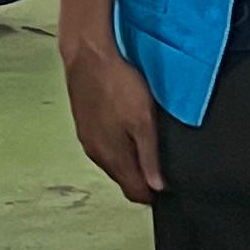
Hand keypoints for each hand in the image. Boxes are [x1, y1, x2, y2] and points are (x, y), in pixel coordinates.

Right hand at [62, 28, 163, 204]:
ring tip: (146, 147)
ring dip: (128, 162)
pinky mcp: (83, 124)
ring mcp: (87, 139)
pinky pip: (102, 146)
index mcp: (112, 157)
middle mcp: (96, 154)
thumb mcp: (144, 122)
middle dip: (140, 178)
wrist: (88, 55)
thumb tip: (156, 187)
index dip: (151, 194)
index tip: (166, 187)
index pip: (133, 192)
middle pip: (122, 178)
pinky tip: (125, 130)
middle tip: (160, 166)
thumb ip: (149, 157)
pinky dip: (116, 147)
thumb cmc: (119, 85)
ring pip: (111, 162)